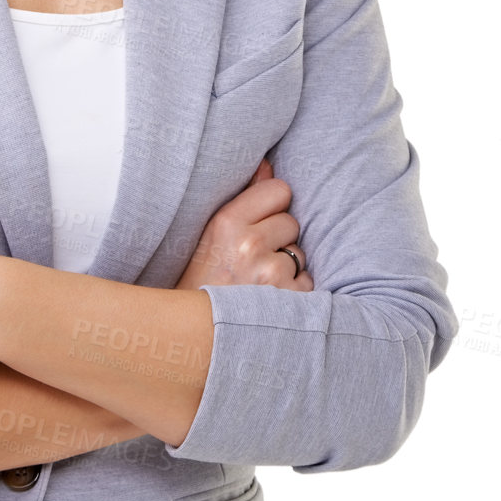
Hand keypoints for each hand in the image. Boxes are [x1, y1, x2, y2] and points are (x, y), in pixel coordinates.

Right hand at [177, 157, 313, 292]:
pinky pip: (306, 282)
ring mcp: (271, 273)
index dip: (273, 206)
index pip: (279, 190)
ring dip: (286, 267)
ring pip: (299, 254)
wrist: (193, 336)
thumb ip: (244, 198)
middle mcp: (249, 244)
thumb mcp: (211, 236)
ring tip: (257, 283)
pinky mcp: (289, 300)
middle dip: (278, 239)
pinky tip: (268, 301)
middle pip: (292, 222)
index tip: (258, 223)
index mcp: (226, 223)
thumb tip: (268, 164)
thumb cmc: (201, 282)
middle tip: (251, 260)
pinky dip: (293, 293)